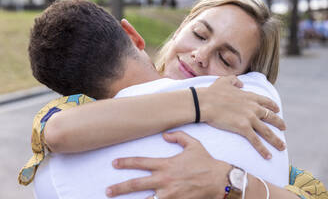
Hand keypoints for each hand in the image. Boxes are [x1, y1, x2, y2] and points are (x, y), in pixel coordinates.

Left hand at [106, 131, 230, 198]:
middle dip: (120, 188)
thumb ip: (178, 137)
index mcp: (166, 164)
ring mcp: (169, 194)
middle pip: (137, 184)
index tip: (114, 163)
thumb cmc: (206, 162)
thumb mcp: (193, 144)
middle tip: (107, 190)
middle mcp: (164, 180)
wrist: (219, 180)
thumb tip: (165, 134)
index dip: (126, 162)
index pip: (141, 162)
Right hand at [198, 75, 285, 158]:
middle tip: (284, 128)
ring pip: (267, 131)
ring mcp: (250, 118)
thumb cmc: (212, 92)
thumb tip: (241, 83)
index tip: (277, 110)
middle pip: (271, 117)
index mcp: (250, 96)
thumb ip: (235, 80)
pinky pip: (256, 141)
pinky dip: (263, 149)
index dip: (273, 107)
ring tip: (282, 147)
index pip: (267, 102)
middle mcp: (253, 107)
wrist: (205, 102)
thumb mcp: (225, 81)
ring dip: (276, 140)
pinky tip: (268, 156)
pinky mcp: (243, 128)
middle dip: (279, 123)